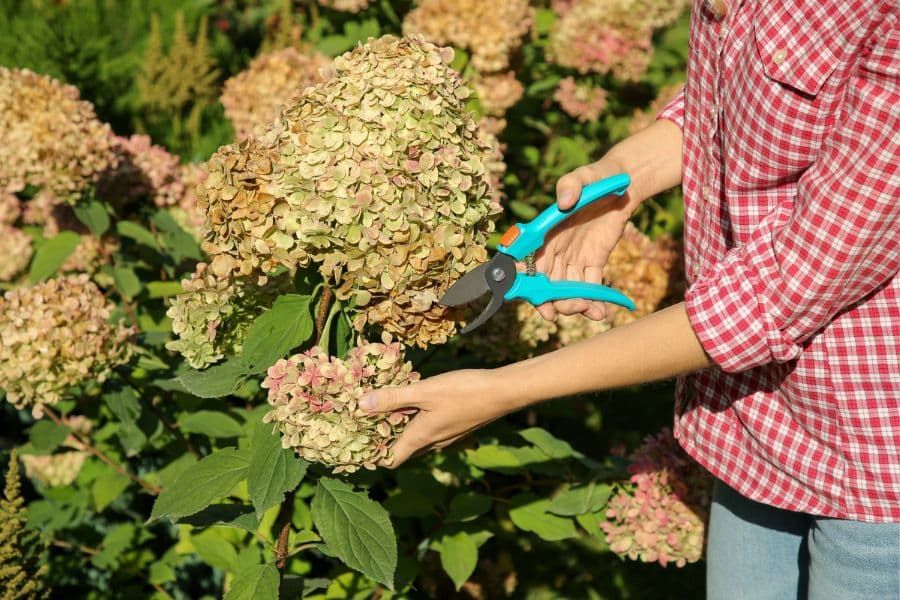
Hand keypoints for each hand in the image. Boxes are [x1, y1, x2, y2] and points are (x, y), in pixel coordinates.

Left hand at [359, 369, 512, 467]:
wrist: (503, 392)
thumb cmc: (464, 391)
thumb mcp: (424, 391)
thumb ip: (393, 398)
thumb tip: (361, 406)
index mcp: (421, 438)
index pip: (390, 460)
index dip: (372, 455)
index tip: (355, 443)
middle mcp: (433, 443)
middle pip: (402, 450)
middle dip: (384, 440)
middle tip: (366, 421)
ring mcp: (447, 436)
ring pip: (417, 439)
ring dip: (401, 429)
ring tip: (386, 408)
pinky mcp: (456, 426)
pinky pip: (430, 429)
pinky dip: (417, 420)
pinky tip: (416, 401)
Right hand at [536, 157, 639, 320]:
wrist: (623, 183)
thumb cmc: (597, 177)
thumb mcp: (583, 177)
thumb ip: (571, 185)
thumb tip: (562, 203)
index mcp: (546, 232)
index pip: (531, 262)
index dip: (531, 284)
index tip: (539, 301)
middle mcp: (556, 248)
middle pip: (548, 282)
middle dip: (555, 301)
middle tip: (572, 308)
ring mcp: (575, 256)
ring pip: (567, 289)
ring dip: (574, 304)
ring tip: (590, 311)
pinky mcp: (594, 260)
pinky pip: (590, 285)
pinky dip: (593, 300)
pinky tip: (600, 312)